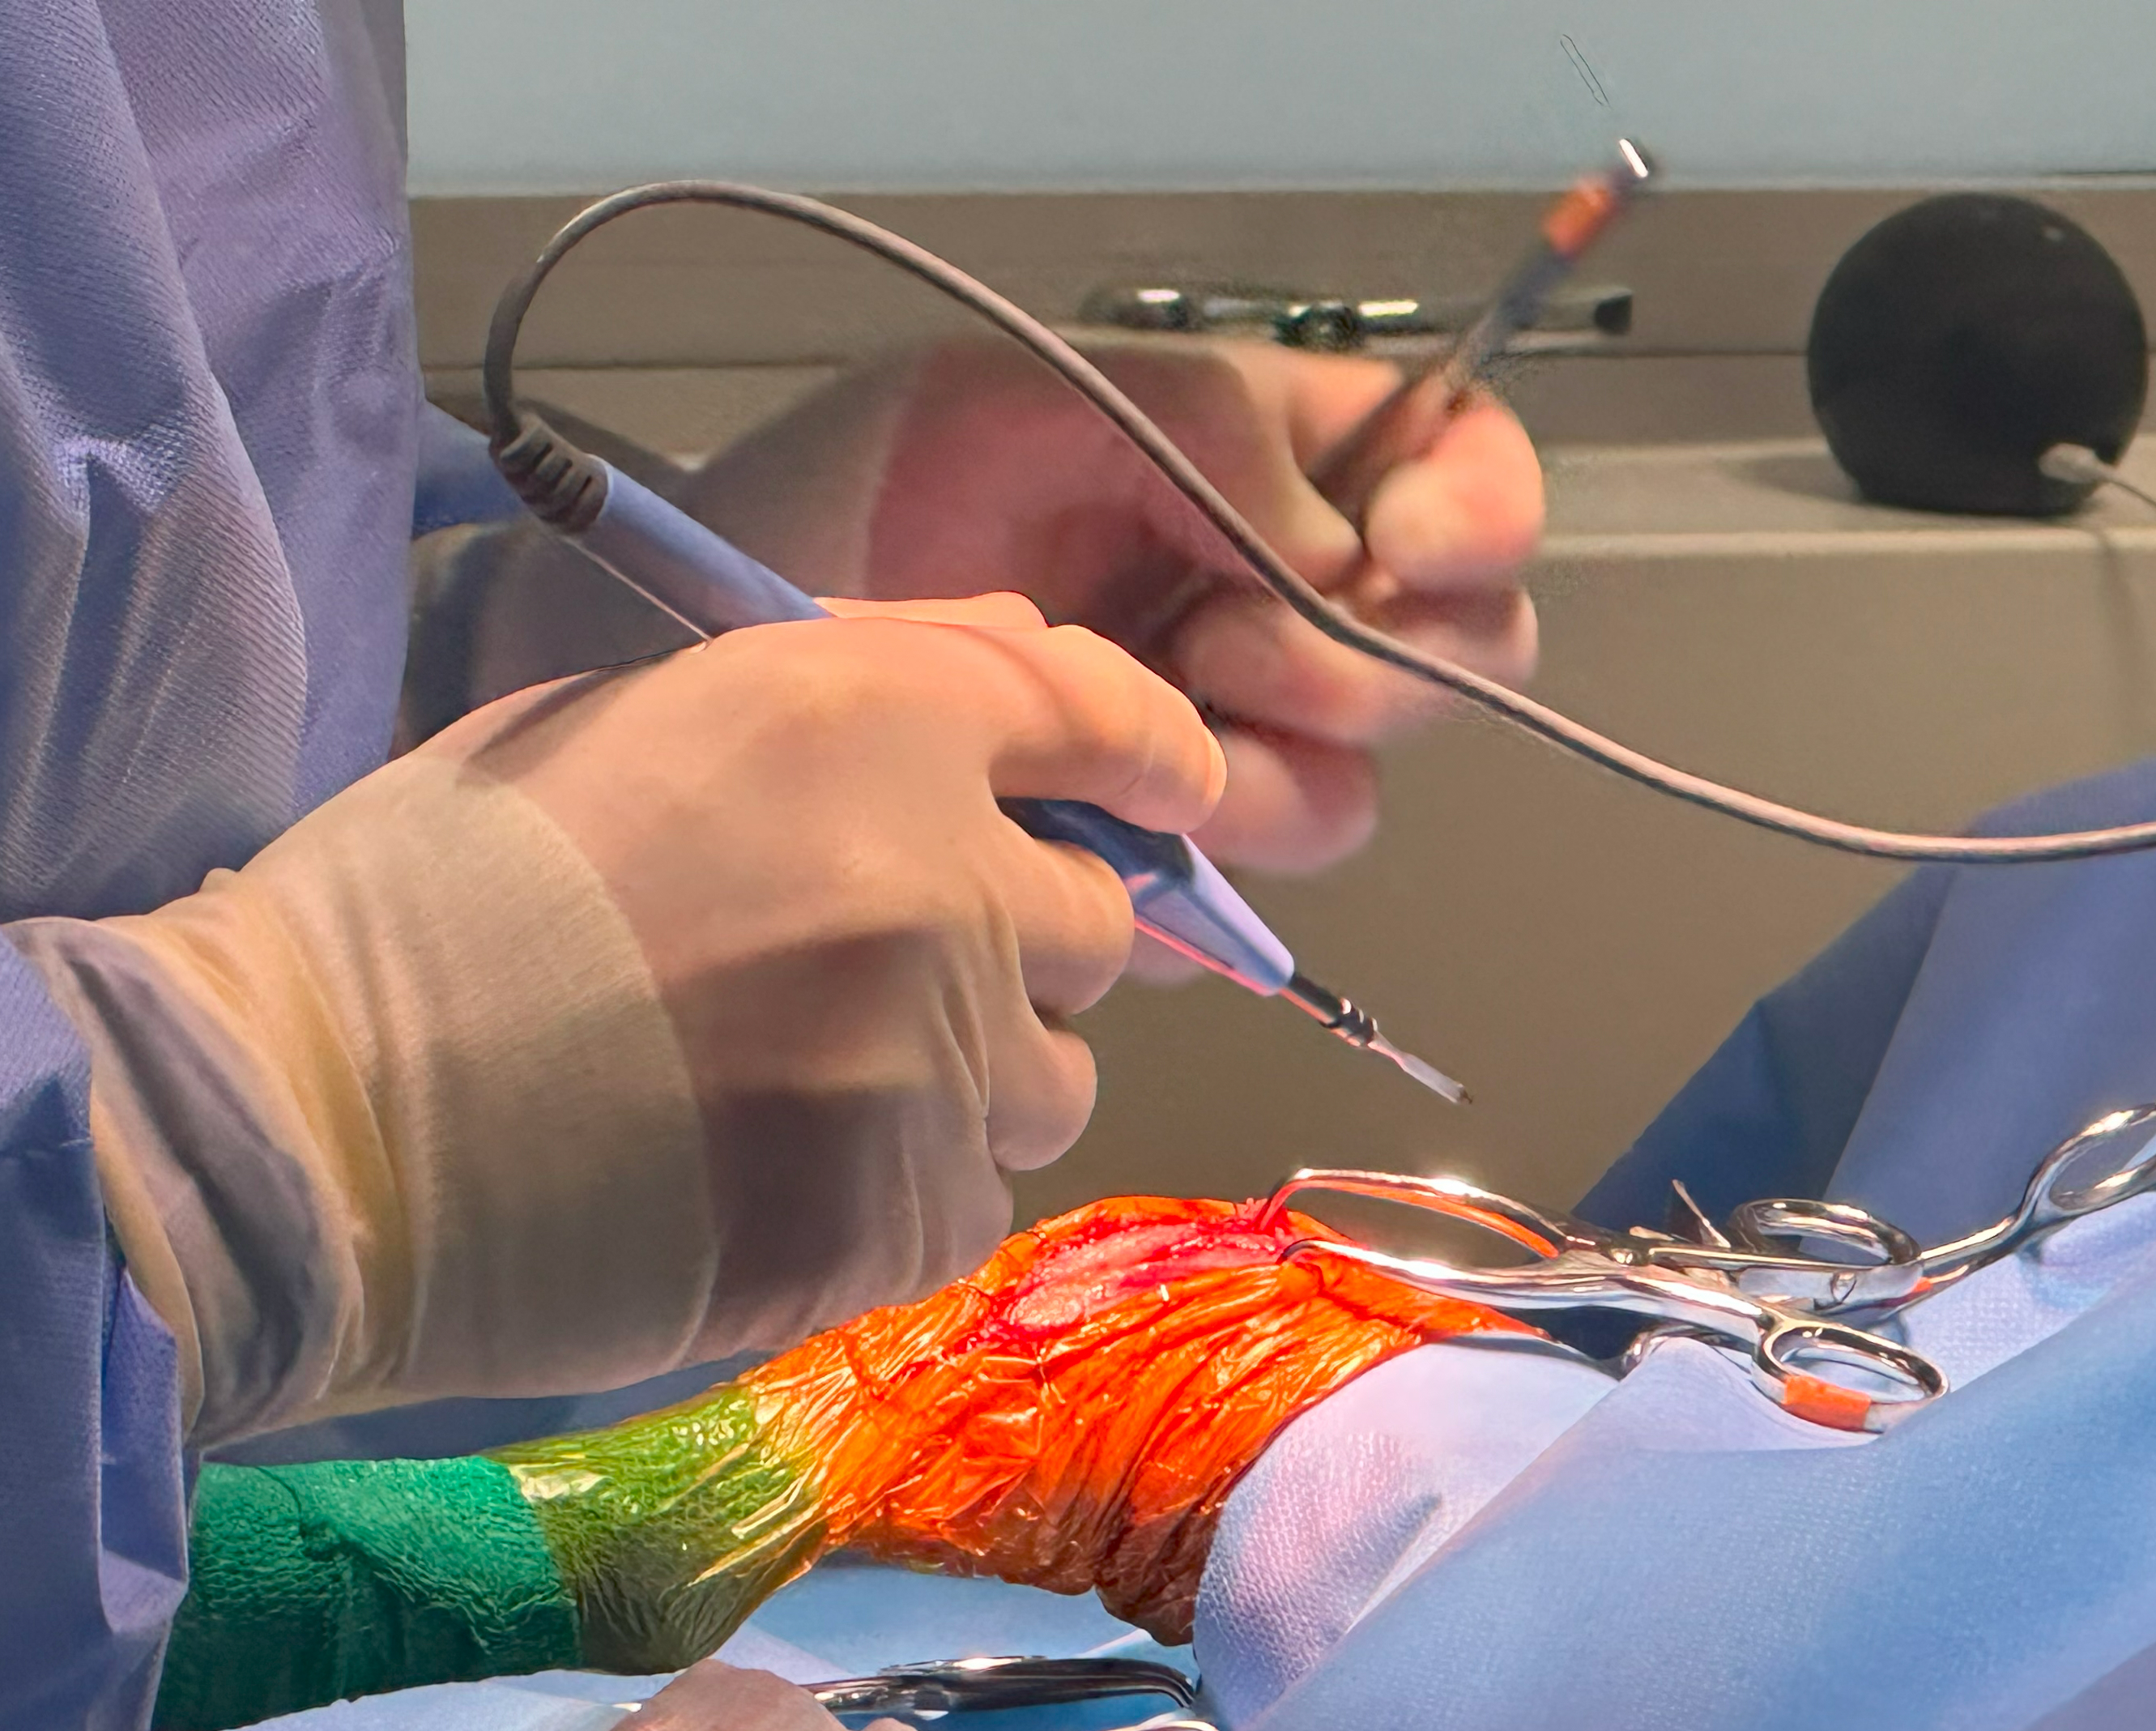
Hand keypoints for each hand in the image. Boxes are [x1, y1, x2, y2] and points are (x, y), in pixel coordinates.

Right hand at [17, 596, 1220, 1440]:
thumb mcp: (628, 718)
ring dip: (965, 1081)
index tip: (1169, 797)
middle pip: (1095, 927)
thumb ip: (841, 688)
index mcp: (870, 717)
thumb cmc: (430, 896)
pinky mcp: (900, 1217)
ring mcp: (934, 1061)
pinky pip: (964, 1203)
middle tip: (876, 976)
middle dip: (1014, 947)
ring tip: (802, 1096)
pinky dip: (892, 1196)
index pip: (1105, 714)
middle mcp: (941, 878)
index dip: (1153, 759)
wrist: (317, 1115)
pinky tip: (761, 1184)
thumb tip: (1003, 668)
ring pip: (1049, 1081)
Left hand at [682, 335, 1542, 885]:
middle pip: (1446, 654)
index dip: (1475, 510)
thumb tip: (1341, 547)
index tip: (1407, 552)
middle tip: (1223, 648)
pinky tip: (1084, 834)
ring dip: (1274, 777)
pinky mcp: (1135, 863)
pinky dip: (1186, 877)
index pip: (1447, 464)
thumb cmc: (819, 506)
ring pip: (1346, 793)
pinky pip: (1234, 901)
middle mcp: (1248, 601)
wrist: (681, 673)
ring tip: (1135, 744)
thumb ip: (1195, 434)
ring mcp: (1200, 739)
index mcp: (1240, 458)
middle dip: (1365, 665)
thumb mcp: (996, 405)